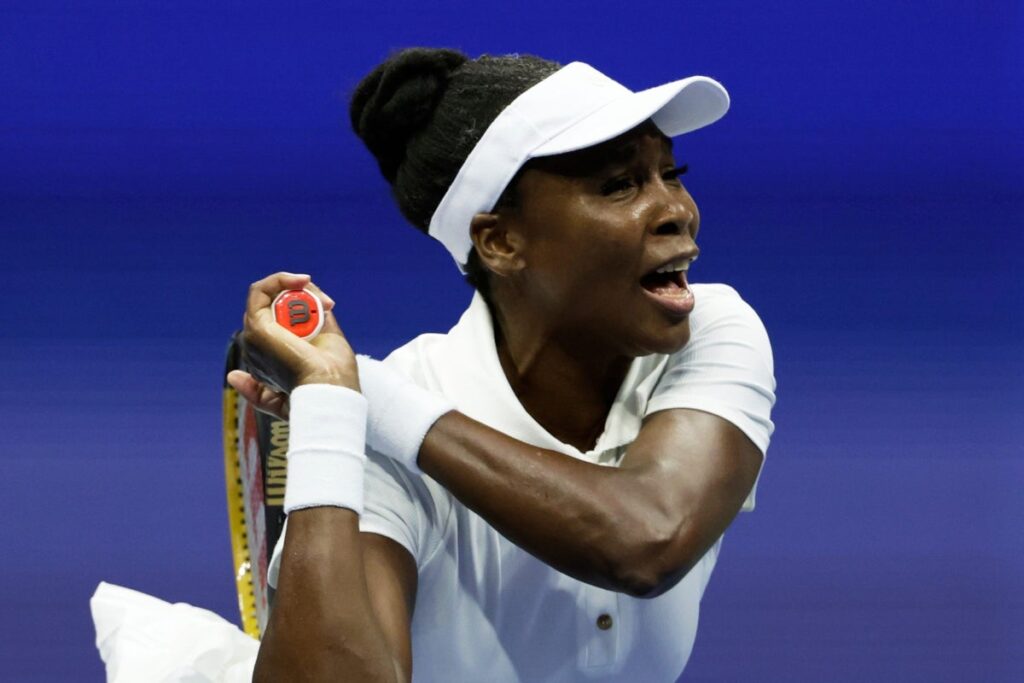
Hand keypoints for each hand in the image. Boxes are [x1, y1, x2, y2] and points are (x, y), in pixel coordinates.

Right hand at [227, 272, 358, 419]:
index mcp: (272, 363)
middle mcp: (259, 353)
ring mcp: (255, 342)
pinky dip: (279, 280)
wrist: (328, 387)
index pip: (278, 324)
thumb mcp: (328, 342)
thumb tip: (323, 305)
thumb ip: (319, 321)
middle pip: (274, 311)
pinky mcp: (256, 329)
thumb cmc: (333, 376)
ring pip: (268, 299)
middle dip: (302, 299)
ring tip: (322, 300)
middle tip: (327, 303)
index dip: (302, 309)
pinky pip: (258, 292)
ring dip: (296, 290)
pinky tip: (302, 281)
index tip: (328, 307)